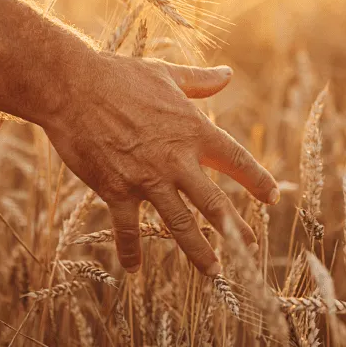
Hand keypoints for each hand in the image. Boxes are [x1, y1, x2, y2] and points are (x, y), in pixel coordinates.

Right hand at [43, 54, 278, 275]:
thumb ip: (198, 81)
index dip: (257, 181)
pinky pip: (127, 229)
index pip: (236, 161)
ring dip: (199, 250)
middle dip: (236, 229)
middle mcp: (176, 160)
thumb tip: (227, 74)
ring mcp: (146, 179)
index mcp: (193, 131)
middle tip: (250, 246)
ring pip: (180, 224)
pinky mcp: (116, 190)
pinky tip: (133, 270)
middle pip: (214, 204)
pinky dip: (131, 251)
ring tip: (214, 271)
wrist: (72, 88)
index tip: (273, 198)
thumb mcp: (165, 75)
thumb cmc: (118, 76)